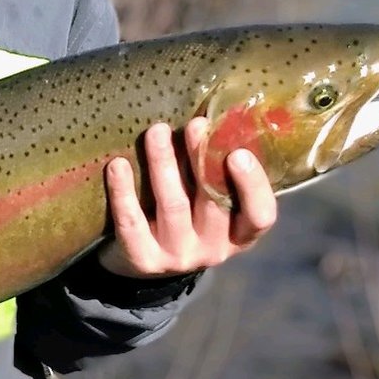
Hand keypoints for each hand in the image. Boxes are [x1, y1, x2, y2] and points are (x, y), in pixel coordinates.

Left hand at [96, 117, 276, 277]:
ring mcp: (178, 257)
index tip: (239, 153)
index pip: (260, 215)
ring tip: (155, 131)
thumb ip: (214, 170)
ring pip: (173, 206)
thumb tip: (212, 117)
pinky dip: (123, 192)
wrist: (139, 259)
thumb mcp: (206, 199)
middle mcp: (214, 249)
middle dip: (203, 159)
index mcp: (239, 233)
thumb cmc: (182, 214)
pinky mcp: (144, 260)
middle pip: (212, 202)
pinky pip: (132, 224)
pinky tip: (117, 164)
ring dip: (164, 164)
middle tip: (195, 125)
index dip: (253, 186)